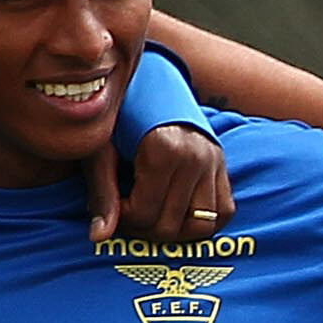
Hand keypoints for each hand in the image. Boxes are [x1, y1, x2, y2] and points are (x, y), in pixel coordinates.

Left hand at [107, 121, 232, 247]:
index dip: (123, 219)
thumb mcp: (101, 150)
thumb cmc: (117, 116)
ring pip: (202, 226)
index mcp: (164, 149)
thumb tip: (99, 238)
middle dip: (145, 228)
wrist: (149, 85)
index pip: (145, 213)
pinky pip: (223, 212)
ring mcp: (214, 163)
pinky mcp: (224, 168)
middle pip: (172, 225)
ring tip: (153, 216)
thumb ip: (102, 193)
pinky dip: (203, 221)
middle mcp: (196, 158)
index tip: (113, 205)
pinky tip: (178, 212)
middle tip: (129, 213)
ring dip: (175, 230)